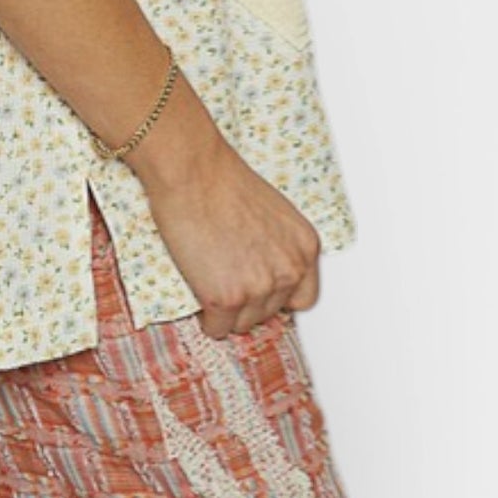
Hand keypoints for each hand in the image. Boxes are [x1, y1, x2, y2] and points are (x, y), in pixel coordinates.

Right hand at [127, 82, 320, 338]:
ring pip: (243, 324)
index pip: (303, 299)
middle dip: (247, 300)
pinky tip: (199, 291)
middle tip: (224, 273)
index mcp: (305, 247)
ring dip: (226, 310)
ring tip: (209, 275)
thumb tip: (266, 278)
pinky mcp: (226, 298)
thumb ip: (278, 248)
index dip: (277, 295)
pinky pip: (217, 329)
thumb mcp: (272, 213)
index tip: (258, 288)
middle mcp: (289, 271)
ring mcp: (259, 287)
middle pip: (269, 313)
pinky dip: (206, 318)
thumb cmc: (222, 179)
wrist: (191, 169)